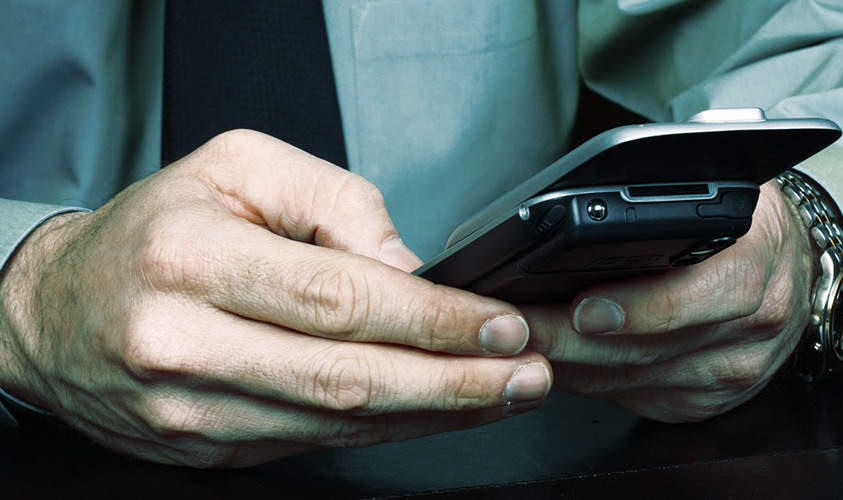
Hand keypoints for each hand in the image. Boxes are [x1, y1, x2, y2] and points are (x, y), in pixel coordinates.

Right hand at [0, 130, 550, 467]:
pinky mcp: (208, 448)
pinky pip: (317, 442)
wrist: (59, 314)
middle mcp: (184, 343)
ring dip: (435, 413)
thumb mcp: (236, 168)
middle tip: (527, 374)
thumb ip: (332, 201)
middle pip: (349, 376)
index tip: (500, 324)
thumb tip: (408, 265)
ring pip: (340, 421)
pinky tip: (436, 412)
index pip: (339, 298)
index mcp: (192, 261)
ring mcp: (193, 410)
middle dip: (456, 381)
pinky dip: (388, 429)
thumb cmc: (154, 231)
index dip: (432, 318)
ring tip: (504, 394)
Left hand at [522, 181, 813, 422]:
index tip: (582, 308)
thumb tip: (591, 203)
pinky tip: (557, 363)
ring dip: (570, 366)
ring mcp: (736, 372)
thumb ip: (674, 196)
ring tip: (518, 343)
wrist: (796, 268)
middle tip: (513, 328)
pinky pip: (640, 400)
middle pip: (652, 348)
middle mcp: (757, 327)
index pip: (703, 293)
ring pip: (637, 380)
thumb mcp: (724, 186)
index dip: (641, 307)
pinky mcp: (711, 402)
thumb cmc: (748, 221)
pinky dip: (591, 382)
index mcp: (761, 262)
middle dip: (570, 341)